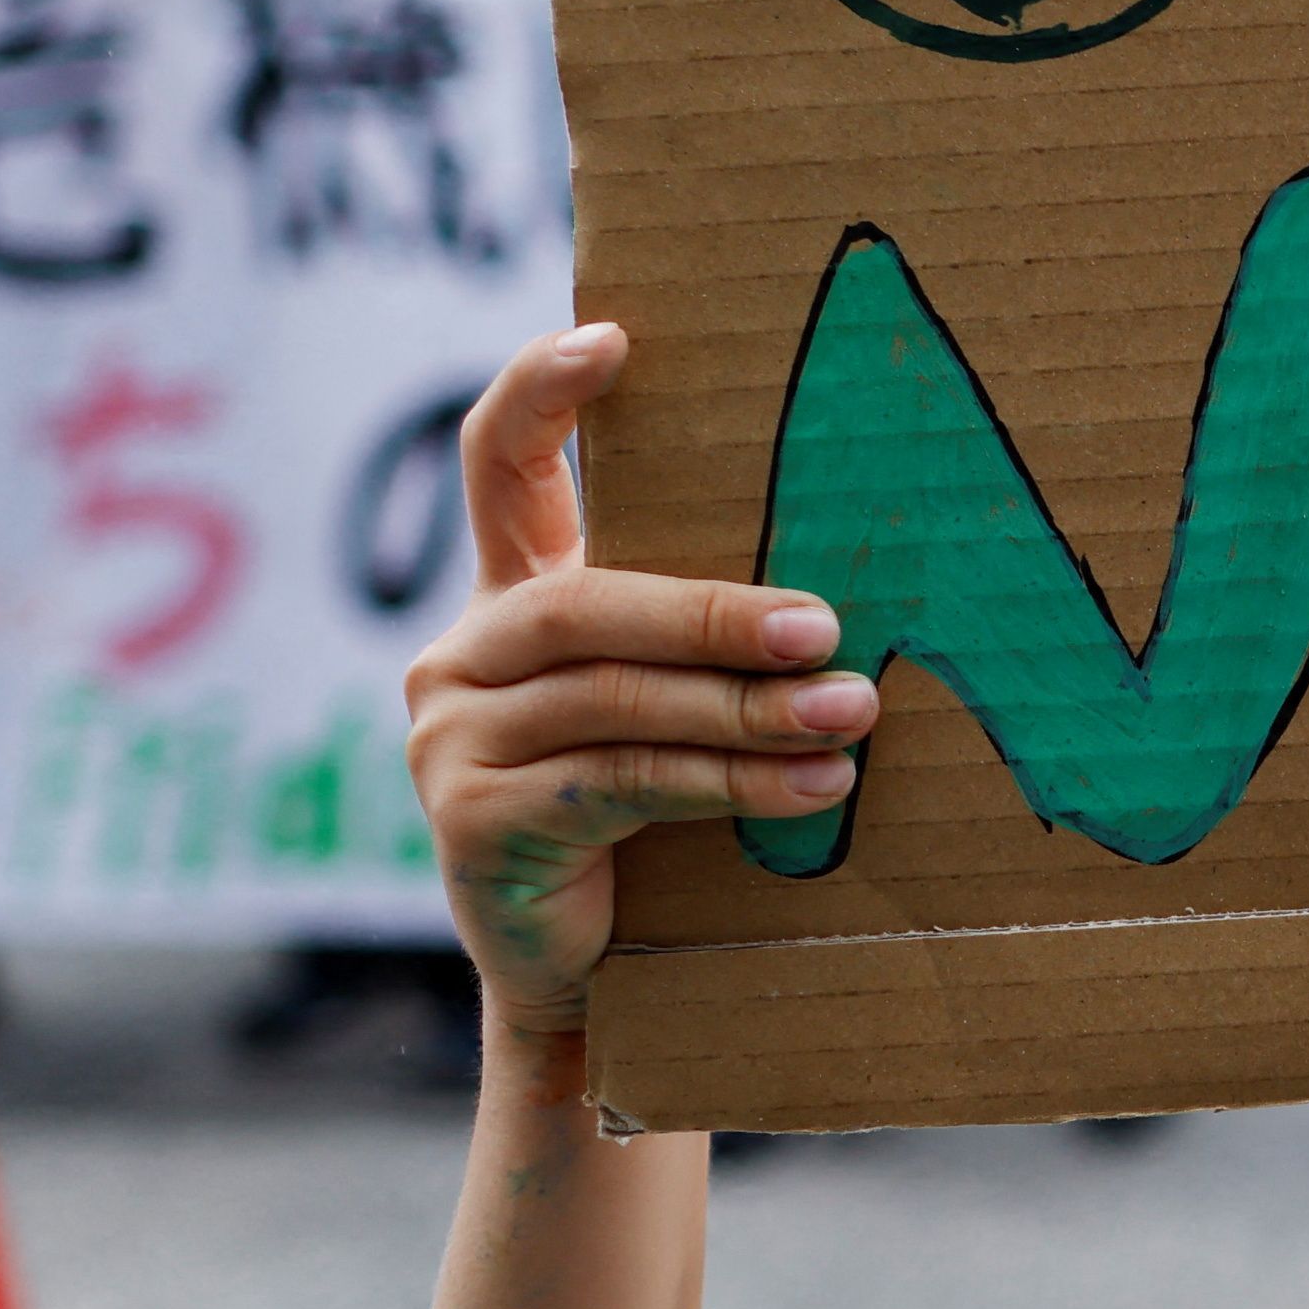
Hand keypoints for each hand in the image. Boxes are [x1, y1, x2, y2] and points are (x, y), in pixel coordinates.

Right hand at [400, 325, 868, 1038]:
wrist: (585, 971)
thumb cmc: (655, 813)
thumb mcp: (673, 702)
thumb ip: (708, 636)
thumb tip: (856, 590)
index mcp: (512, 596)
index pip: (498, 463)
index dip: (540, 390)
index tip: (613, 337)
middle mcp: (463, 654)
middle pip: (586, 600)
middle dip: (717, 611)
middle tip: (825, 626)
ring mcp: (452, 738)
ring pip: (616, 700)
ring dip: (746, 712)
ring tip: (850, 718)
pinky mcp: (472, 821)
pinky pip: (620, 783)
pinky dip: (728, 785)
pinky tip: (813, 790)